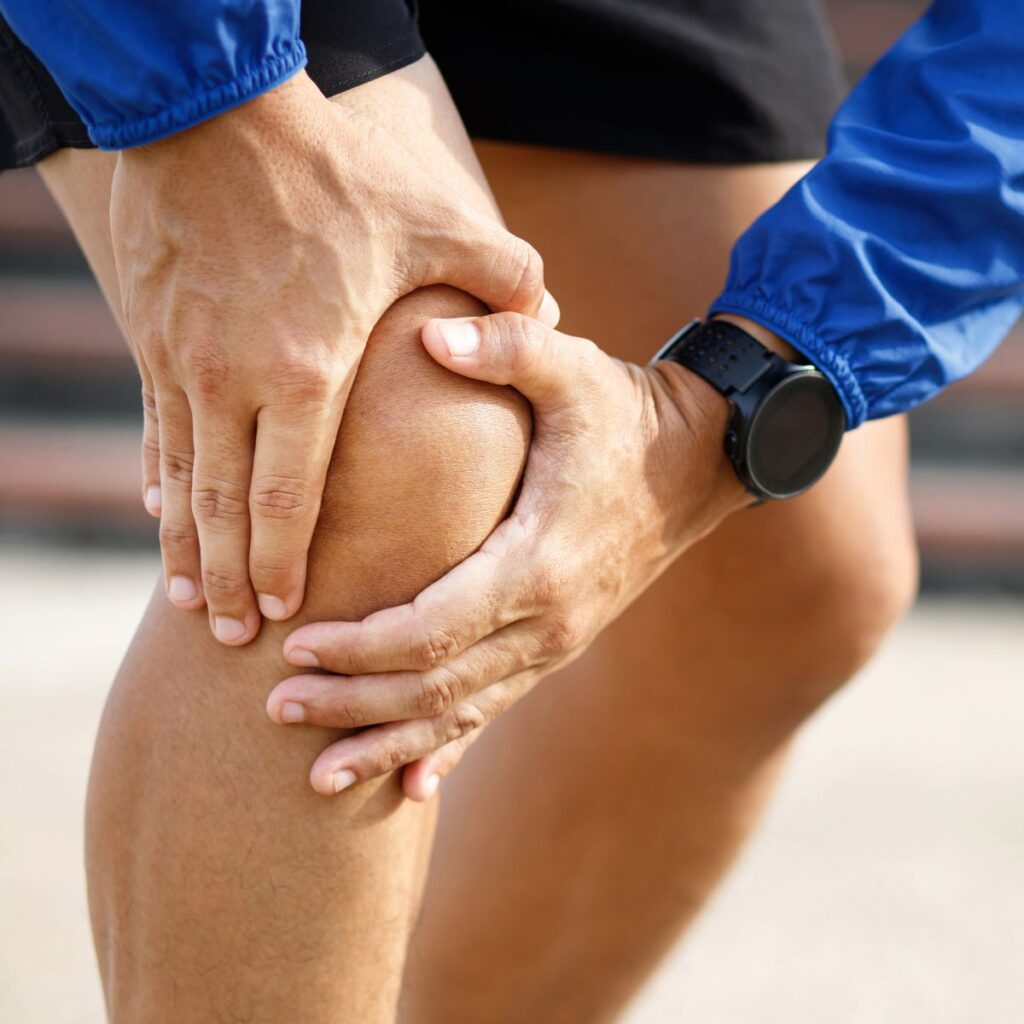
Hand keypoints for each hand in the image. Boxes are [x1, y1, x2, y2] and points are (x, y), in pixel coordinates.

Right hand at [113, 70, 554, 644]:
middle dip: (230, 579)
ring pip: (180, 480)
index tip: (286, 610)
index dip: (284, 561)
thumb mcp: (432, 218)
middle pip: (226, 508)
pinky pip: (152, 427)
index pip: (291, 495)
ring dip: (185, 548)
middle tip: (235, 634)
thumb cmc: (331, 171)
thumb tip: (547, 312)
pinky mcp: (152, 334)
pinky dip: (159, 480)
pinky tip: (160, 516)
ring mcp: (182, 360)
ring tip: (191, 602)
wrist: (214, 108)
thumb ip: (500, 276)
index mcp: (307, 368)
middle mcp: (233, 379)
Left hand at [268, 311, 750, 797]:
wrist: (697, 463)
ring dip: (387, 742)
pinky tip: (411, 789)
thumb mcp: (574, 368)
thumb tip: (431, 334)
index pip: (432, 629)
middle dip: (351, 703)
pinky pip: (494, 709)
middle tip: (274, 709)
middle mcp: (547, 621)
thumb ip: (508, 347)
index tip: (296, 645)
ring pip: (460, 714)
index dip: (359, 647)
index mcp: (538, 561)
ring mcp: (555, 643)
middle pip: (434, 687)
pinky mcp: (556, 645)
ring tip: (317, 777)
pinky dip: (446, 748)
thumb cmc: (624, 413)